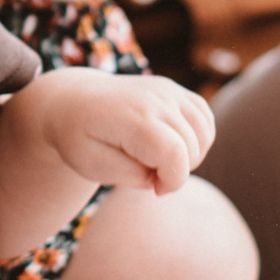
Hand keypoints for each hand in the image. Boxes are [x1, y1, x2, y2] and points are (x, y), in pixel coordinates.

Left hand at [37, 69, 216, 196]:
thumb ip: (127, 174)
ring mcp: (168, 90)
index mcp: (133, 116)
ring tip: (156, 161)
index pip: (174, 153)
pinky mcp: (175, 90)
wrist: (74, 100)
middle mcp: (156, 97)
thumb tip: (157, 177)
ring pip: (204, 134)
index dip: (172, 181)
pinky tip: (171, 146)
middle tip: (147, 175)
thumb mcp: (90, 164)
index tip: (154, 189)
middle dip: (176, 172)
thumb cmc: (79, 136)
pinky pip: (205, 120)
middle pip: (192, 147)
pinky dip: (197, 139)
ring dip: (188, 157)